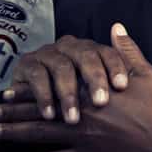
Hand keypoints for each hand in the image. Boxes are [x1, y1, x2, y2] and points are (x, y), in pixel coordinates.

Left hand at [0, 23, 151, 151]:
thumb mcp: (144, 72)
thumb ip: (126, 50)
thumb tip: (116, 28)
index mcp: (92, 90)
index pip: (53, 86)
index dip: (30, 88)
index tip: (10, 88)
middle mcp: (81, 113)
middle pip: (40, 111)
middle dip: (13, 111)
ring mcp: (83, 137)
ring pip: (41, 135)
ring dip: (16, 133)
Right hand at [5, 31, 134, 123]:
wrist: (35, 106)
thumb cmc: (75, 96)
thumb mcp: (98, 86)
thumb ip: (118, 64)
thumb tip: (125, 34)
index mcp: (90, 49)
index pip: (107, 52)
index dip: (116, 67)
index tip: (123, 86)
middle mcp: (69, 47)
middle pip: (86, 56)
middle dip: (94, 79)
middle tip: (101, 103)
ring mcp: (47, 54)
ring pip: (61, 66)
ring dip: (68, 94)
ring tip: (73, 118)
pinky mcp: (26, 65)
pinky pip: (37, 77)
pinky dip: (44, 97)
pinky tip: (50, 115)